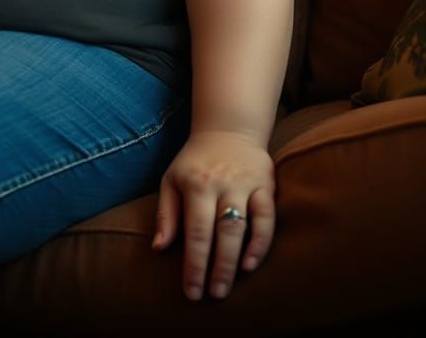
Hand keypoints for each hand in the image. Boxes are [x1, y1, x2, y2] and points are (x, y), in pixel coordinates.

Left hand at [152, 130, 275, 300]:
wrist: (228, 129)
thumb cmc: (195, 161)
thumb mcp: (171, 179)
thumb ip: (166, 213)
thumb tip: (158, 248)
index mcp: (195, 183)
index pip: (194, 230)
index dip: (193, 264)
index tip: (191, 291)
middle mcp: (221, 183)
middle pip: (219, 232)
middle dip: (215, 268)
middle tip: (211, 295)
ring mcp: (245, 184)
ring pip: (243, 227)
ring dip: (235, 260)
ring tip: (227, 286)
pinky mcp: (266, 184)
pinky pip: (268, 217)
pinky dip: (261, 242)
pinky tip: (251, 263)